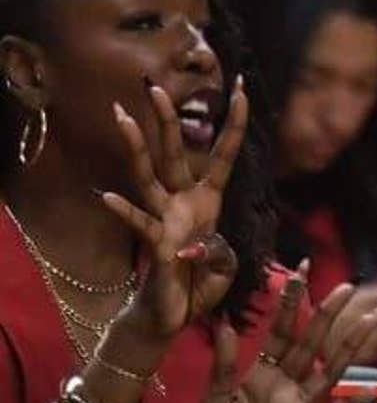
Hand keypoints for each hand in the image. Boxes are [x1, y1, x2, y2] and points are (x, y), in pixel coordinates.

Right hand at [102, 80, 249, 345]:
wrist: (175, 315)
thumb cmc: (200, 285)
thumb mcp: (226, 265)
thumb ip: (220, 252)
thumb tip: (192, 246)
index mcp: (210, 199)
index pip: (225, 155)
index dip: (235, 123)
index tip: (241, 87)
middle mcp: (184, 201)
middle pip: (175, 153)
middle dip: (167, 120)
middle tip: (155, 87)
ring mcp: (165, 219)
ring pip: (149, 176)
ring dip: (137, 148)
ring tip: (121, 117)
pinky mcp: (154, 243)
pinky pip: (140, 224)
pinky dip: (125, 212)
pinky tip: (108, 198)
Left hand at [193, 272, 376, 402]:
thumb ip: (224, 367)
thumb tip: (224, 325)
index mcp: (262, 373)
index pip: (281, 331)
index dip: (290, 303)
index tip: (300, 271)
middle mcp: (286, 384)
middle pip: (312, 343)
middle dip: (328, 315)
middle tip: (346, 287)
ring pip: (330, 371)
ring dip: (351, 346)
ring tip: (373, 319)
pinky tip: (371, 393)